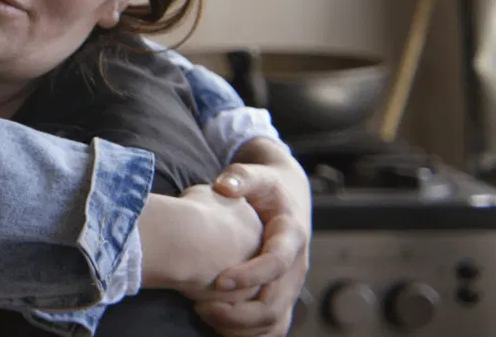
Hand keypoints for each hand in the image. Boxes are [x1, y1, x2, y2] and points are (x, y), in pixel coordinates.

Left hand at [194, 160, 311, 336]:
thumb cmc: (266, 187)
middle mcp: (296, 266)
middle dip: (237, 312)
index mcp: (291, 236)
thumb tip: (223, 185)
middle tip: (199, 306)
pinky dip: (247, 334)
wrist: (288, 197)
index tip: (219, 281)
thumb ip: (241, 176)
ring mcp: (291, 285)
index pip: (277, 263)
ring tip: (203, 313)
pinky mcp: (282, 296)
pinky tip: (217, 326)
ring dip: (240, 327)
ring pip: (274, 322)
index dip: (250, 276)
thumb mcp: (257, 175)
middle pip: (274, 304)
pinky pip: (272, 328)